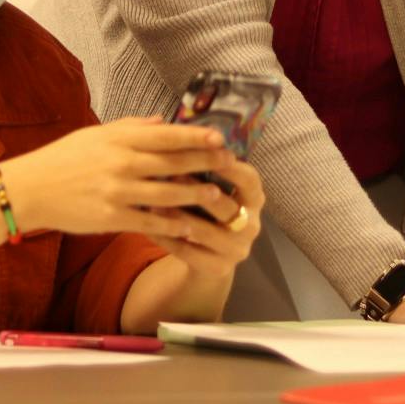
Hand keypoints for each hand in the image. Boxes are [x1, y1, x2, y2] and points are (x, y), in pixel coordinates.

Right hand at [0, 118, 239, 240]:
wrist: (31, 189)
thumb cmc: (64, 159)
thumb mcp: (96, 135)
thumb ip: (132, 128)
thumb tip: (164, 121)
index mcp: (119, 140)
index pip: (166, 135)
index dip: (196, 137)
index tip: (219, 138)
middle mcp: (121, 163)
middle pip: (174, 163)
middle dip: (205, 164)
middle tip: (230, 165)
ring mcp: (118, 192)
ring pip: (168, 194)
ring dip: (196, 196)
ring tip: (218, 197)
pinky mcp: (112, 218)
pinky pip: (150, 222)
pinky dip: (172, 225)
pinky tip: (189, 227)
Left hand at [151, 158, 263, 277]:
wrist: (210, 256)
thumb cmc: (208, 210)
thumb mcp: (215, 188)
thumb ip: (206, 168)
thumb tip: (182, 134)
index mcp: (255, 200)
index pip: (250, 180)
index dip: (230, 167)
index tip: (206, 151)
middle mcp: (251, 225)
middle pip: (227, 207)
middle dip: (197, 191)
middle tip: (171, 175)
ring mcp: (237, 250)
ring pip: (205, 232)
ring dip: (179, 216)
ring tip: (153, 203)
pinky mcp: (219, 269)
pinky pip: (189, 253)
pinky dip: (168, 238)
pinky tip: (149, 226)